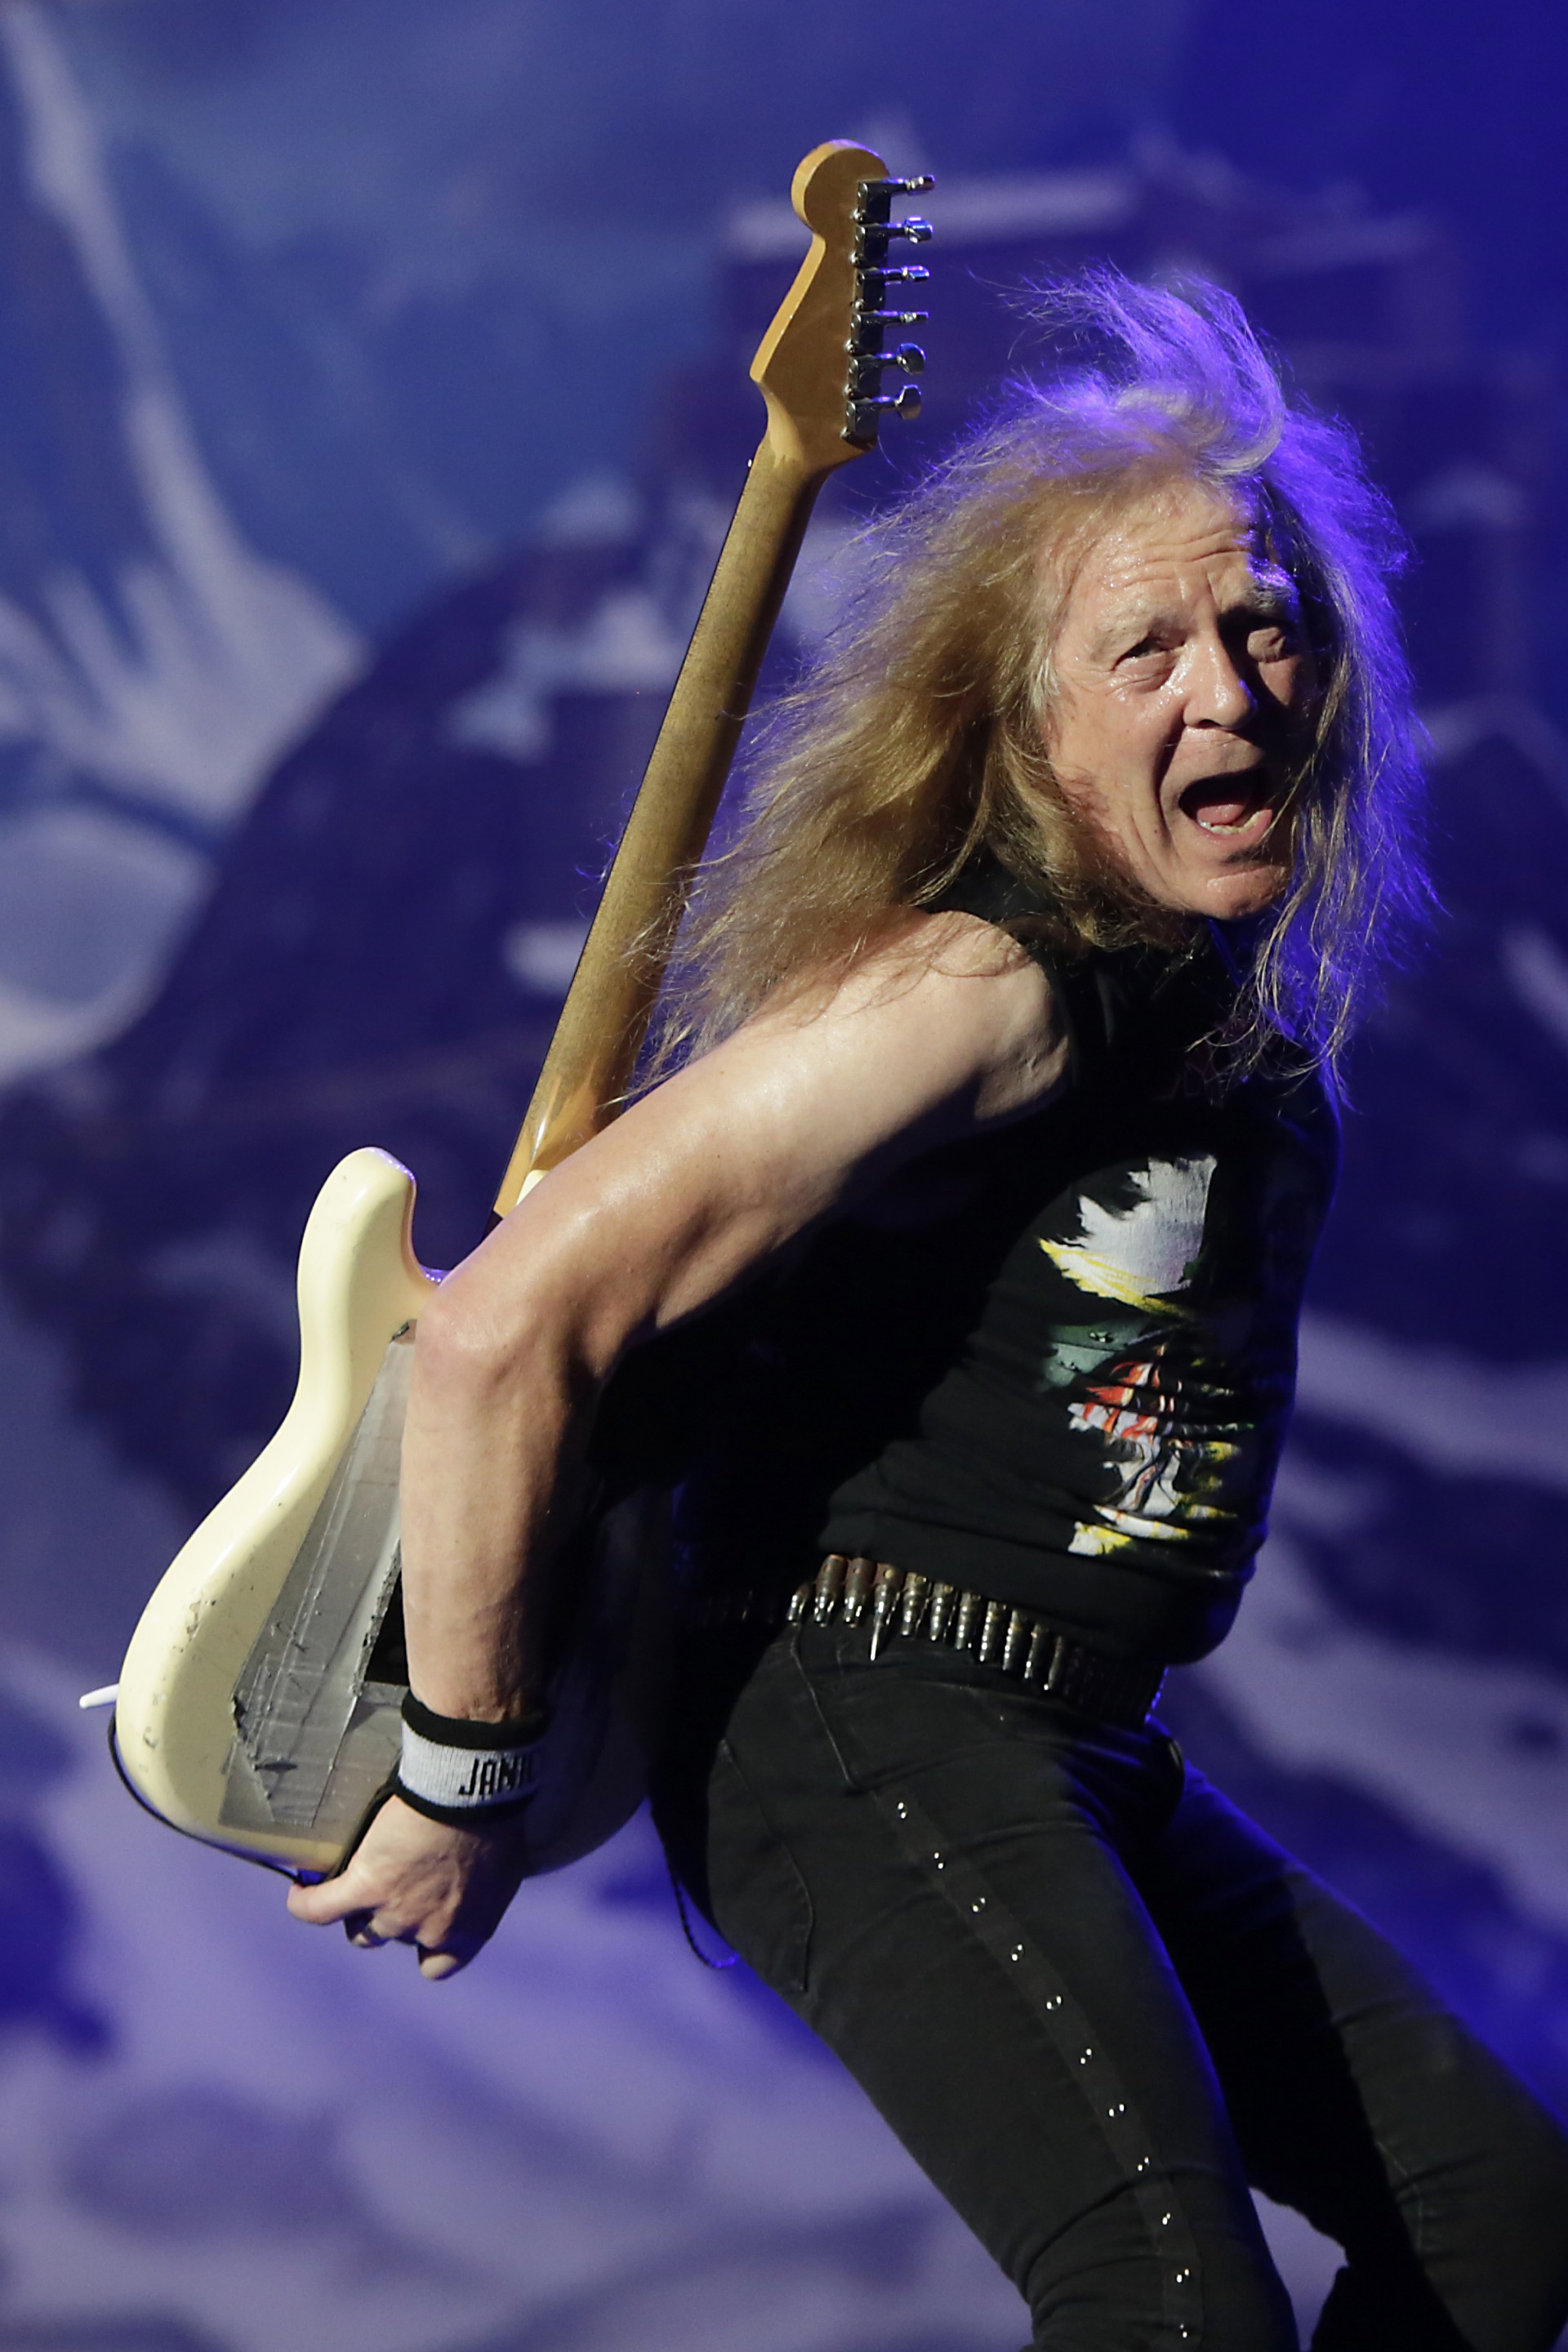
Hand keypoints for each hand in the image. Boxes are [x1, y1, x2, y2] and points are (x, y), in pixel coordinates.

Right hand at [286, 1793, 530, 1978]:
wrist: (473, 1792)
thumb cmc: (496, 1816)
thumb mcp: (502, 1862)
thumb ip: (482, 1884)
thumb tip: (475, 1877)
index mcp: (468, 1929)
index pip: (437, 1965)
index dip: (423, 1947)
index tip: (420, 1924)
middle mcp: (429, 1930)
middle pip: (392, 1938)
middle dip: (388, 1916)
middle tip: (388, 1879)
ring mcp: (394, 1913)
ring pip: (359, 1929)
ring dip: (353, 1910)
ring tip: (345, 1883)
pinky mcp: (365, 1887)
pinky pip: (321, 1909)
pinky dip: (307, 1904)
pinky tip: (300, 1890)